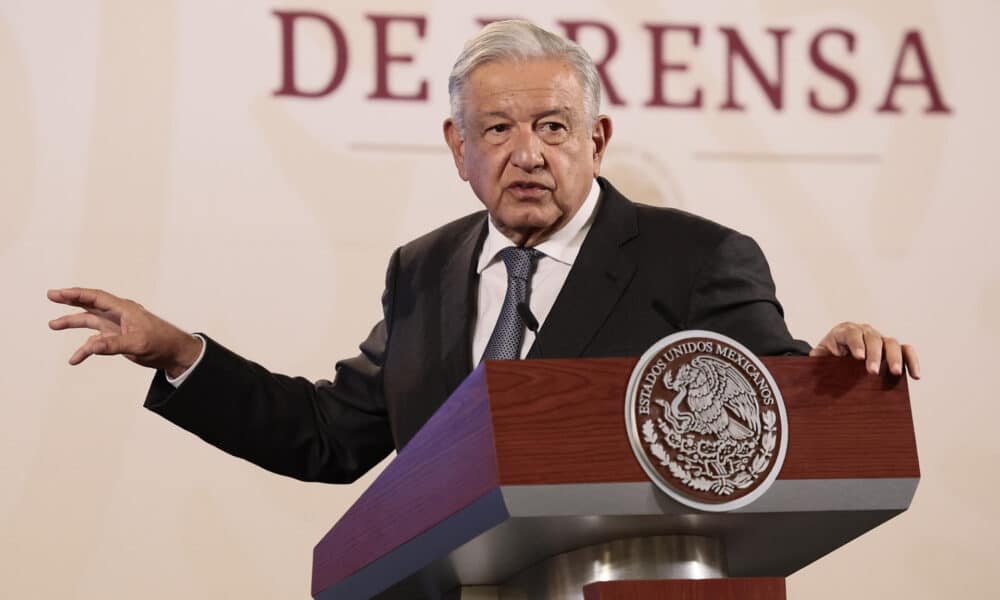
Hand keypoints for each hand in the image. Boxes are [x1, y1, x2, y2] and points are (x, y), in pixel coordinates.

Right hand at [48, 287, 201, 377]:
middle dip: (70, 300)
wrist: (175, 353)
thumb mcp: (138, 344)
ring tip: (53, 324)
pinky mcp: (117, 338)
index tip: (58, 293)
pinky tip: (75, 359)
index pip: (97, 297)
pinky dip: (85, 349)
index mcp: (125, 309)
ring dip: (73, 322)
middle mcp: (118, 314)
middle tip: (51, 295)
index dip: (76, 294)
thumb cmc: (162, 343)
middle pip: (90, 304)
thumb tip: (91, 346)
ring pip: (90, 321)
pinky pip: (96, 342)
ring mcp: (117, 326)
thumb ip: (113, 345)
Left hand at [810, 322, 919, 378]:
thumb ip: (816, 364)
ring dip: (894, 358)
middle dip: (874, 354)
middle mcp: (863, 332)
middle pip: (872, 337)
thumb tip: (813, 376)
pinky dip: (912, 360)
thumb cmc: (825, 359)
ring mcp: (879, 339)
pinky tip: (915, 376)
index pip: (851, 333)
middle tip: (872, 372)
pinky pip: (906, 350)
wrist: (834, 356)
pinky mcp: (891, 349)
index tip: (858, 358)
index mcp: (843, 331)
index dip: (856, 344)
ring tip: (895, 373)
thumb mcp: (818, 360)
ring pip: (891, 342)